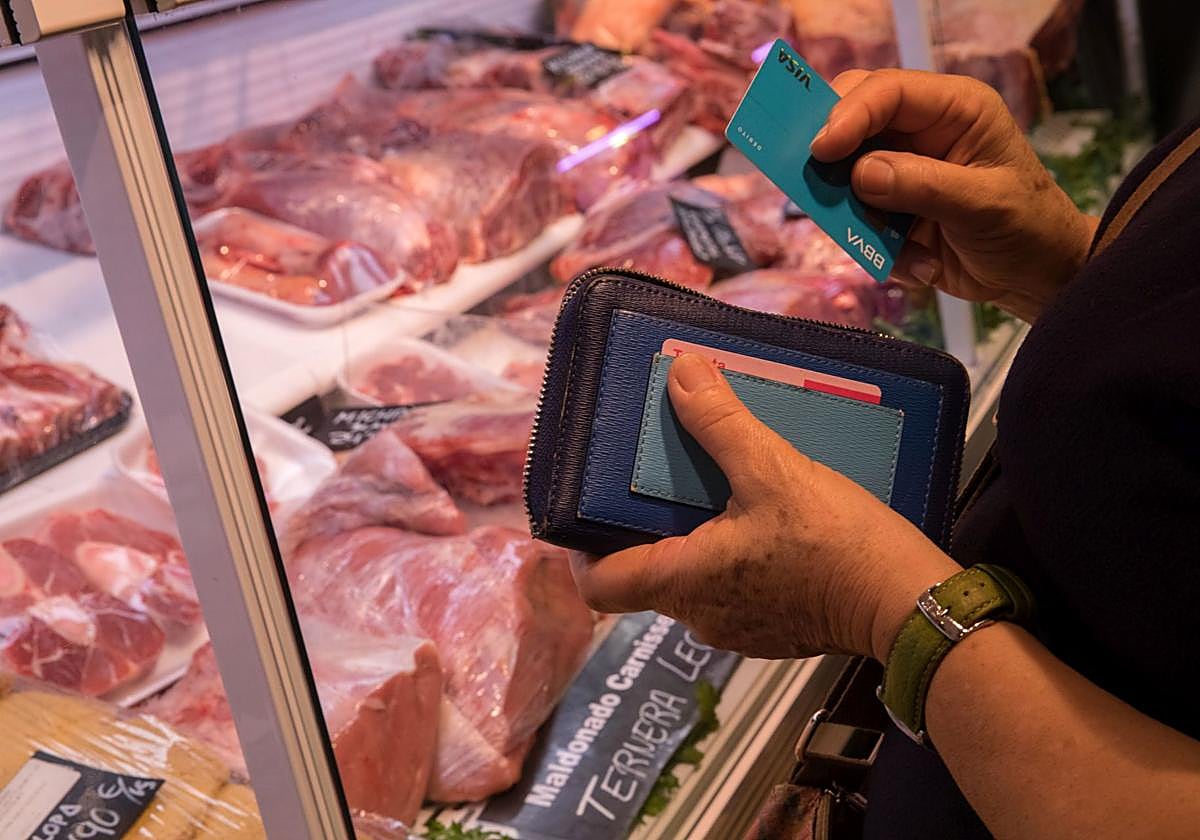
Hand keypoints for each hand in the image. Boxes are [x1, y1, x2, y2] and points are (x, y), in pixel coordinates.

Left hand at [569, 354, 960, 660]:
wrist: (910, 603)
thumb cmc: (838, 544)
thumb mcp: (775, 471)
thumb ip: (721, 424)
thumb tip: (681, 373)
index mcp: (684, 582)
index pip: (599, 586)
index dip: (582, 549)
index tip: (590, 509)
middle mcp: (699, 616)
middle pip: (645, 572)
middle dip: (647, 523)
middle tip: (662, 474)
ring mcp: (737, 628)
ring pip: (690, 579)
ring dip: (693, 535)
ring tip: (715, 485)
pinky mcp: (772, 629)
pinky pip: (730, 588)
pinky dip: (731, 554)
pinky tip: (759, 517)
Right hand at [810, 69, 1098, 322]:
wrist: (1034, 276)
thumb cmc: (1027, 228)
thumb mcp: (983, 205)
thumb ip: (923, 185)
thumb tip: (860, 174)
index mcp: (953, 109)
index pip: (888, 91)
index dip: (849, 113)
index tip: (821, 149)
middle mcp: (921, 131)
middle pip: (853, 118)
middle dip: (834, 154)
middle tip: (817, 184)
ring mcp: (901, 168)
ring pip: (844, 174)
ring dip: (858, 215)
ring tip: (896, 245)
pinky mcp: (889, 206)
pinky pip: (855, 218)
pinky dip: (874, 245)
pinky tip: (918, 263)